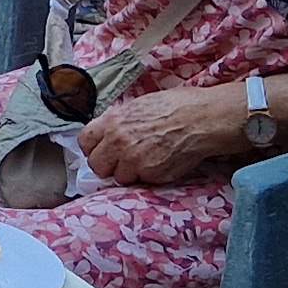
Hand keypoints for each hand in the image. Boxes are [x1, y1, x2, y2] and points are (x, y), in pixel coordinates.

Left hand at [81, 84, 247, 187]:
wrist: (203, 118)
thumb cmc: (177, 107)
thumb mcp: (140, 105)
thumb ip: (119, 121)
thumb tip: (107, 132)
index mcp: (113, 121)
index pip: (85, 141)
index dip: (94, 147)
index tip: (102, 150)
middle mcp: (119, 142)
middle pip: (97, 165)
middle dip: (108, 165)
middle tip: (123, 160)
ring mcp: (134, 161)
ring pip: (119, 177)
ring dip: (130, 172)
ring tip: (148, 159)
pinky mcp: (151, 175)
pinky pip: (142, 182)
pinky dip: (150, 176)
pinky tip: (162, 162)